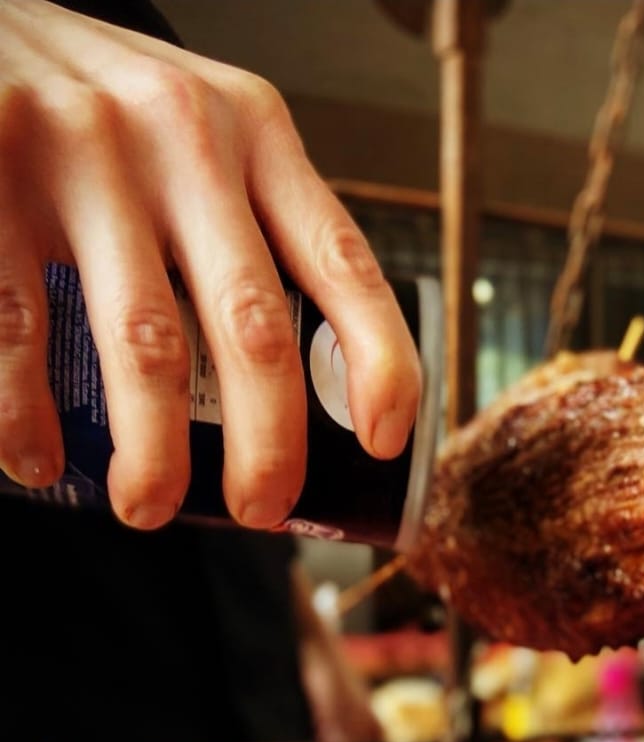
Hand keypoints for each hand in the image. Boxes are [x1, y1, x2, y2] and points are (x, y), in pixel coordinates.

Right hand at [0, 0, 420, 527]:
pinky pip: (20, 327)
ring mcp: (85, 148)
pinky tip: (40, 458)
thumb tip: (307, 378)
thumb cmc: (95, 104)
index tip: (384, 443)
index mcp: (254, 130)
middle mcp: (183, 132)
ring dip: (154, 454)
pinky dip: (27, 413)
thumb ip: (248, 217)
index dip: (381, 363)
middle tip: (262, 510)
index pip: (344, 260)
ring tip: (148, 508)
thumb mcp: (195, 130)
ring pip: (147, 347)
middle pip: (254, 328)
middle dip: (269, 445)